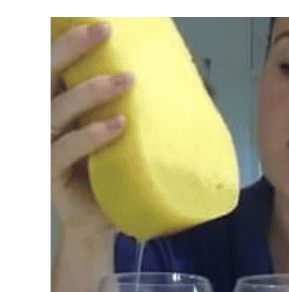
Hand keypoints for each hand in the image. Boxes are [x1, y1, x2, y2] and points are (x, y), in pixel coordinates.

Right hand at [51, 21, 132, 237]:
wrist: (100, 224)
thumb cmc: (113, 174)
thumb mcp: (127, 137)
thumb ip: (139, 111)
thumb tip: (193, 84)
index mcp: (58, 103)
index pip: (55, 64)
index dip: (66, 39)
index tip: (97, 19)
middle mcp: (44, 118)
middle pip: (46, 74)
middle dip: (72, 47)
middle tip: (104, 30)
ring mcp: (43, 144)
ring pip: (56, 108)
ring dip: (91, 90)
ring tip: (127, 80)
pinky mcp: (49, 171)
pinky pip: (66, 147)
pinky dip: (92, 135)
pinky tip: (118, 125)